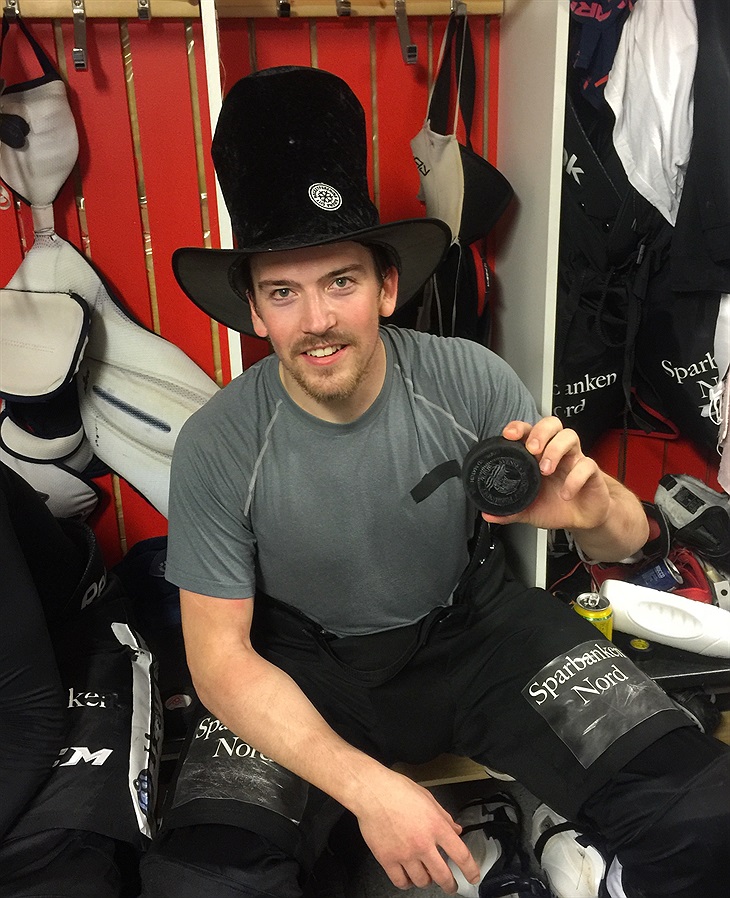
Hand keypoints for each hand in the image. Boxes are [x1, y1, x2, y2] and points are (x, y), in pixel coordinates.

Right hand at [355, 770, 479, 891]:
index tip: (473, 876)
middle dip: (450, 884)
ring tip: (426, 876)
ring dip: (427, 881)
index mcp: (436, 826)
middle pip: (443, 876)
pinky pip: (401, 881)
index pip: (461, 855)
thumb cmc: (397, 790)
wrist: (372, 791)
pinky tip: (408, 877)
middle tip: (451, 885)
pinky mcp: (387, 859)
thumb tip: (455, 830)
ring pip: (422, 881)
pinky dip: (407, 882)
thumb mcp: (428, 798)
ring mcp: (405, 853)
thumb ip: (444, 817)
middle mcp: (423, 843)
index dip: (471, 870)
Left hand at [480, 417, 610, 531]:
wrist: (584, 517)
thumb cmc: (557, 506)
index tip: (509, 435)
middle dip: (539, 432)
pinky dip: (575, 478)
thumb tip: (488, 514)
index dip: (519, 427)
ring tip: (545, 469)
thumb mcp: (529, 510)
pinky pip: (587, 465)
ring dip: (555, 450)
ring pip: (570, 436)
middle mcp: (558, 452)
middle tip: (531, 450)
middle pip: (551, 424)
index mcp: (539, 456)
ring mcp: (575, 460)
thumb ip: (510, 511)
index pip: (529, 431)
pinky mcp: (592, 472)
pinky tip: (566, 493)